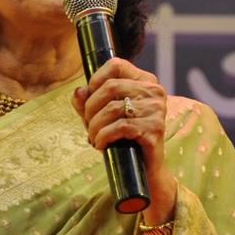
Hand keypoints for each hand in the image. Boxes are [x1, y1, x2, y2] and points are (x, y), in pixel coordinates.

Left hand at [71, 57, 176, 212]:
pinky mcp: (154, 129)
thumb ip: (87, 102)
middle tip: (88, 125)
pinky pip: (119, 127)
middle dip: (90, 108)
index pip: (116, 65)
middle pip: (110, 88)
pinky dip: (103, 136)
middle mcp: (154, 91)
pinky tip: (101, 144)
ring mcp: (156, 109)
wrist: (144, 170)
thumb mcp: (101, 116)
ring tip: (93, 138)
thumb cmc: (123, 138)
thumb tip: (78, 92)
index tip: (88, 100)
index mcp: (144, 80)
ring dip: (94, 126)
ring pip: (112, 108)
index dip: (95, 80)